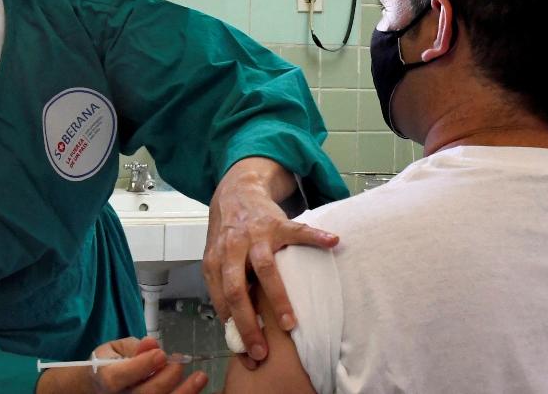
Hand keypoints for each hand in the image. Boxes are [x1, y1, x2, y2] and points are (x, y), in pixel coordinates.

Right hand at [35, 337, 206, 393]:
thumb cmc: (108, 366)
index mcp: (104, 379)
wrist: (98, 388)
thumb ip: (133, 348)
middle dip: (168, 377)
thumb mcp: (113, 350)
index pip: (117, 378)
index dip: (142, 366)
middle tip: (179, 362)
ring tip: (199, 377)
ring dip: (184, 392)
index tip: (161, 353)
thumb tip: (151, 344)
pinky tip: (194, 388)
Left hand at [202, 158, 338, 363]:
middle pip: (236, 290)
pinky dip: (316, 237)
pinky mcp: (277, 222)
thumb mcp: (217, 260)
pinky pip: (298, 231)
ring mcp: (255, 235)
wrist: (236, 192)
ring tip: (289, 323)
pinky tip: (332, 242)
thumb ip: (224, 288)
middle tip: (262, 350)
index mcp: (215, 263)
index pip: (222, 303)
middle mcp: (232, 249)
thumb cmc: (228, 235)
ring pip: (264, 268)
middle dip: (249, 323)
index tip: (248, 356)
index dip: (234, 331)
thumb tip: (234, 329)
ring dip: (277, 297)